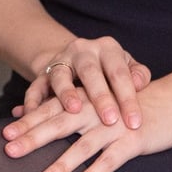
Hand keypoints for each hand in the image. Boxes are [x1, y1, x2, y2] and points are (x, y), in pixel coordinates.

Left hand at [3, 77, 171, 171]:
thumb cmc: (130, 105)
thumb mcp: (101, 102)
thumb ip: (71, 107)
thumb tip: (30, 112)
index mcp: (88, 100)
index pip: (53, 108)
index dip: (29, 120)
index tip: (4, 134)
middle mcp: (98, 111)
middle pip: (60, 123)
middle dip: (34, 137)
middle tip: (9, 150)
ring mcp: (115, 126)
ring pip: (83, 146)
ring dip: (61, 164)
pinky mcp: (133, 141)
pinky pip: (110, 161)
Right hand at [25, 36, 150, 128]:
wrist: (76, 60)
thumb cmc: (109, 70)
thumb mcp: (127, 67)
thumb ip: (138, 75)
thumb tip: (139, 84)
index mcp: (107, 48)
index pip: (119, 72)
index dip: (128, 97)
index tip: (135, 122)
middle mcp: (83, 50)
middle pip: (91, 72)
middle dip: (100, 97)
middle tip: (110, 120)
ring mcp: (60, 60)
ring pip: (61, 75)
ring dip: (66, 93)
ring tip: (73, 110)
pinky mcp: (42, 73)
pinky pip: (35, 87)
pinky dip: (33, 102)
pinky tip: (32, 116)